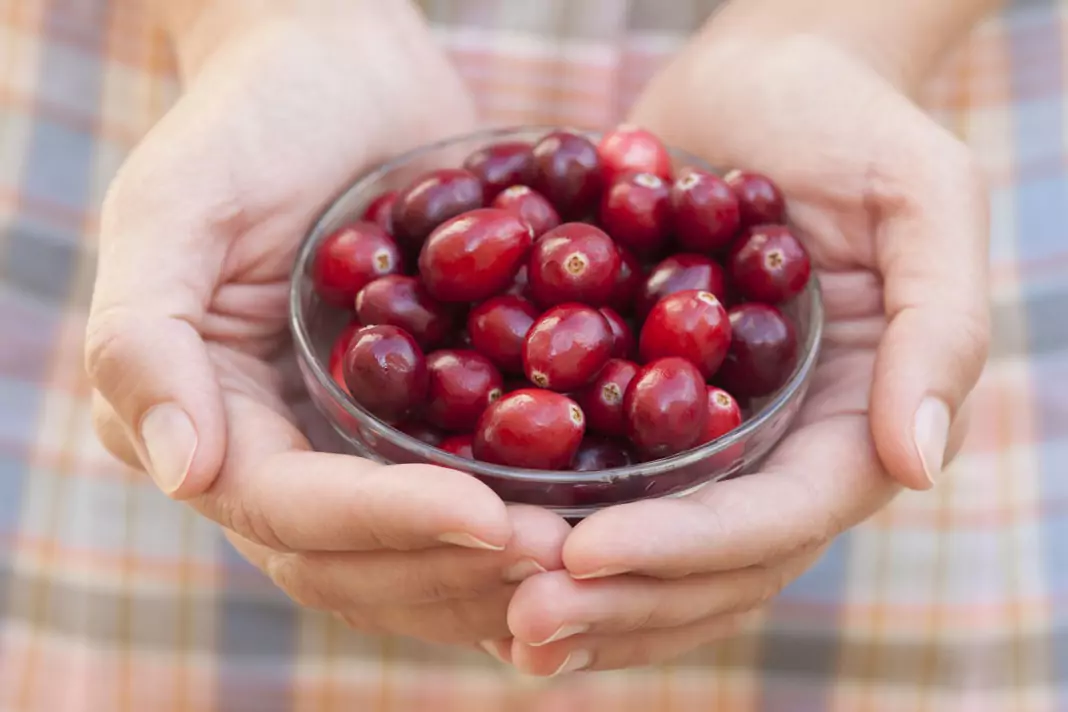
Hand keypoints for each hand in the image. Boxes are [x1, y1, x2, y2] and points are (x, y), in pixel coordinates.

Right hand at [85, 1, 569, 649]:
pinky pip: (464, 496)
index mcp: (207, 420)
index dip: (387, 524)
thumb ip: (146, 335)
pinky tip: (593, 533)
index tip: (491, 521)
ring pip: (414, 557)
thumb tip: (182, 474)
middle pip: (355, 562)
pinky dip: (519, 526)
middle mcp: (274, 455)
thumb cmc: (250, 119)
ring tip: (592, 559)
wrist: (342, 73)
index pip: (292, 510)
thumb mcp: (176, 204)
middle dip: (454, 568)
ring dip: (497, 573)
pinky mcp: (414, 426)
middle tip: (565, 557)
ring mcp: (349, 447)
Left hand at [505, 30, 989, 673]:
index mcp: (848, 425)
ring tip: (490, 621)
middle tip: (521, 626)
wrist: (763, 86)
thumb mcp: (924, 201)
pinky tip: (470, 551)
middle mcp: (773, 450)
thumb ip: (940, 328)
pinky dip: (541, 523)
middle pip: (705, 562)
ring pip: (645, 544)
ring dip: (573, 592)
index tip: (588, 554)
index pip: (774, 519)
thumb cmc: (852, 125)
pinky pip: (594, 480)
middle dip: (619, 600)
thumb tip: (917, 466)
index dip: (688, 550)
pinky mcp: (639, 404)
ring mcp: (703, 437)